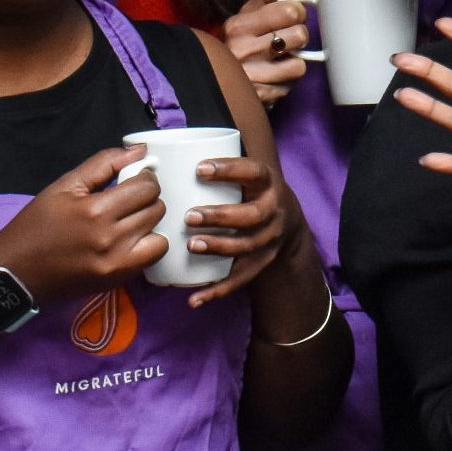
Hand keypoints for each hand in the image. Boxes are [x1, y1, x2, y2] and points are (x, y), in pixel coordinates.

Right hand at [0, 144, 165, 305]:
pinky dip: (148, 245)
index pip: (146, 187)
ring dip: (149, 222)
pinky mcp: (118, 279)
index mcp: (95, 210)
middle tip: (128, 200)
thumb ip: (104, 164)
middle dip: (147, 199)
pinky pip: (154, 256)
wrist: (14, 274)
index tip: (132, 180)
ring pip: (160, 232)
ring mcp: (117, 262)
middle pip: (156, 208)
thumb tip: (141, 150)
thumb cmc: (36, 226)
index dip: (144, 179)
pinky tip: (130, 240)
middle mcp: (110, 238)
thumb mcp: (63, 186)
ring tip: (128, 220)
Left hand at [177, 154, 291, 307]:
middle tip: (190, 215)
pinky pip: (240, 279)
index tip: (200, 168)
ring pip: (246, 246)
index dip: (229, 169)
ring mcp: (269, 240)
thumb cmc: (252, 194)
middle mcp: (273, 212)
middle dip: (221, 215)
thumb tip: (161, 152)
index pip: (254, 172)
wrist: (289, 224)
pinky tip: (195, 298)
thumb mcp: (249, 177)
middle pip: (252, 215)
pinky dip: (218, 290)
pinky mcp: (261, 263)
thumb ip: (220, 168)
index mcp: (268, 185)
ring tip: (191, 245)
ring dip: (219, 247)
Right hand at [224, 0, 310, 105]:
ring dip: (294, 61)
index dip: (298, 12)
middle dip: (298, 36)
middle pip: (299, 35)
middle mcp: (243, 50)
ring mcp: (251, 76)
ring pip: (299, 65)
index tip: (292, 16)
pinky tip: (273, 76)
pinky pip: (290, 86)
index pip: (290, 10)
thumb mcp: (248, 13)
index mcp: (240, 25)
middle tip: (288, 38)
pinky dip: (285, 81)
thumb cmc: (238, 40)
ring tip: (281, 58)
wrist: (213, 76)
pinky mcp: (259, 97)